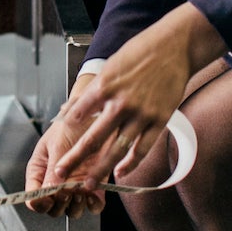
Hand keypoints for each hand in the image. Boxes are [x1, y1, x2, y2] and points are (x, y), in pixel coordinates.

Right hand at [25, 74, 105, 217]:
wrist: (96, 112)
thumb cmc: (71, 122)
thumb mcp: (59, 143)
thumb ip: (54, 169)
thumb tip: (49, 193)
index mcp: (40, 169)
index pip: (33, 196)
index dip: (39, 202)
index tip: (48, 198)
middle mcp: (55, 181)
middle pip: (52, 208)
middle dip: (59, 204)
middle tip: (66, 192)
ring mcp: (74, 184)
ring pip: (71, 210)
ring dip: (75, 206)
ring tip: (80, 191)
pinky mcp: (94, 184)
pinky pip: (92, 205)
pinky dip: (93, 204)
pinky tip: (92, 194)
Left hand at [53, 3, 224, 186]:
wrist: (174, 47)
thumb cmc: (139, 52)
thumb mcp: (110, 65)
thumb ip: (93, 91)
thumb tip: (71, 108)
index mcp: (104, 86)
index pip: (79, 113)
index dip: (66, 131)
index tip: (57, 143)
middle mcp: (121, 102)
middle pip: (93, 138)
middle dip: (75, 159)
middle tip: (61, 174)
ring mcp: (141, 113)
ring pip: (117, 149)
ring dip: (101, 169)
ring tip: (89, 184)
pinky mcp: (159, 119)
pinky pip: (143, 147)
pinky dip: (131, 163)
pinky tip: (121, 172)